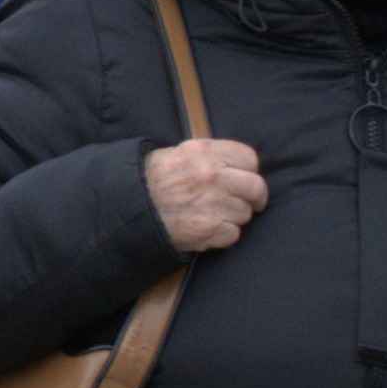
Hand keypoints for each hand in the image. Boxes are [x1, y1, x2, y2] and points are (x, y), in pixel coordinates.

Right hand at [145, 135, 270, 254]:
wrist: (131, 208)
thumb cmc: (153, 179)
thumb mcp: (179, 153)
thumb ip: (210, 155)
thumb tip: (237, 165)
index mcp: (205, 152)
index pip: (249, 158)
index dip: (249, 170)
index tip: (246, 178)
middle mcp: (212, 176)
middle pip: (255, 187)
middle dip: (255, 197)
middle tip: (251, 203)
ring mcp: (212, 203)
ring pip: (245, 213)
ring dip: (234, 217)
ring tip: (215, 215)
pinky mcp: (209, 230)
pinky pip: (233, 234)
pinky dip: (223, 235)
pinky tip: (208, 229)